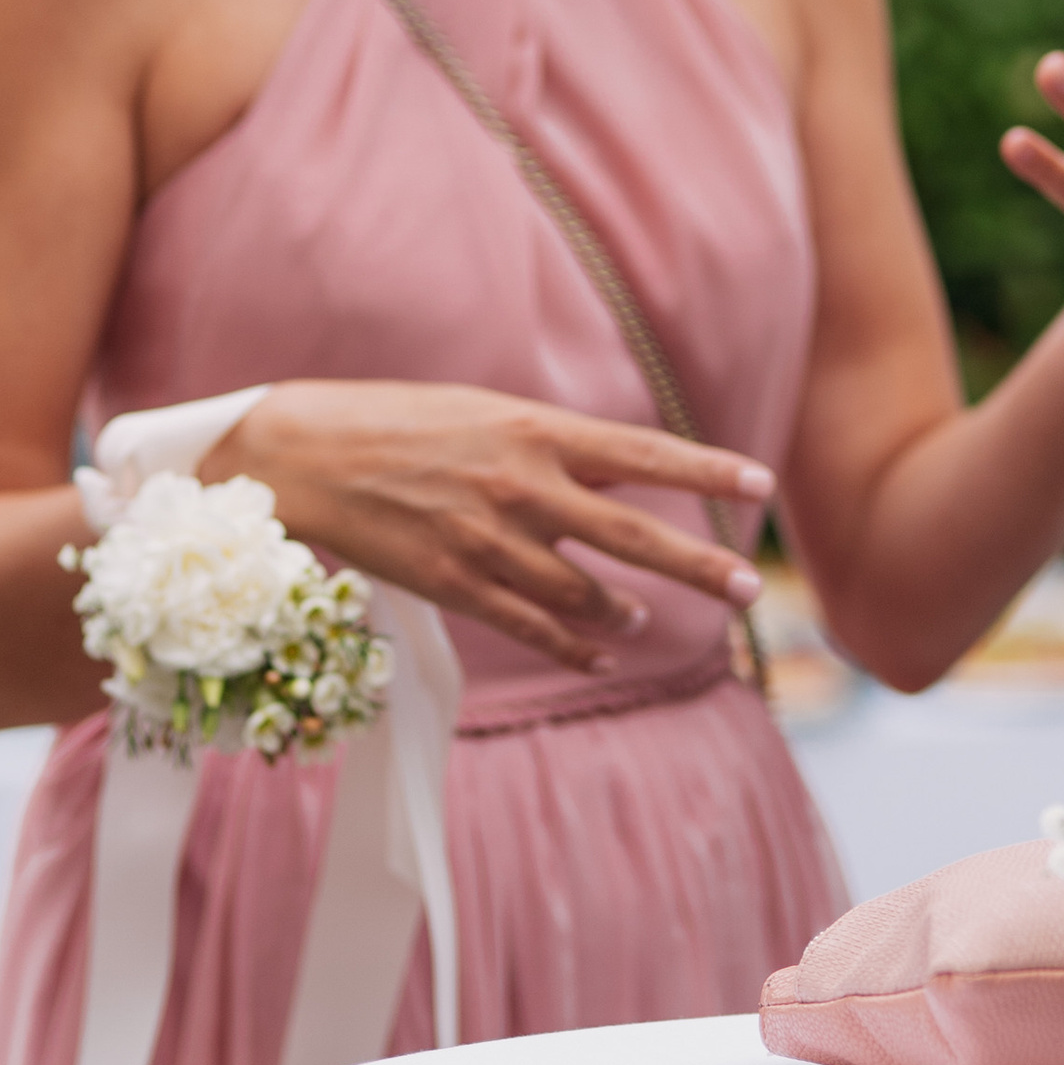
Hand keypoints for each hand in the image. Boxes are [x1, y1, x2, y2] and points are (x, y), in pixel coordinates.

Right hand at [213, 381, 773, 671]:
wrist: (302, 455)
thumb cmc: (393, 421)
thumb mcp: (481, 411)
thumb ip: (548, 444)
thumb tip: (612, 472)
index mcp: (532, 428)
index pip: (642, 453)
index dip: (707, 470)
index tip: (761, 484)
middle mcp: (522, 486)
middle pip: (635, 537)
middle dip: (700, 565)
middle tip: (746, 588)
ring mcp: (490, 542)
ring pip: (588, 595)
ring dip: (625, 612)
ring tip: (643, 618)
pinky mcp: (456, 586)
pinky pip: (535, 628)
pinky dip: (577, 645)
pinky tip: (602, 654)